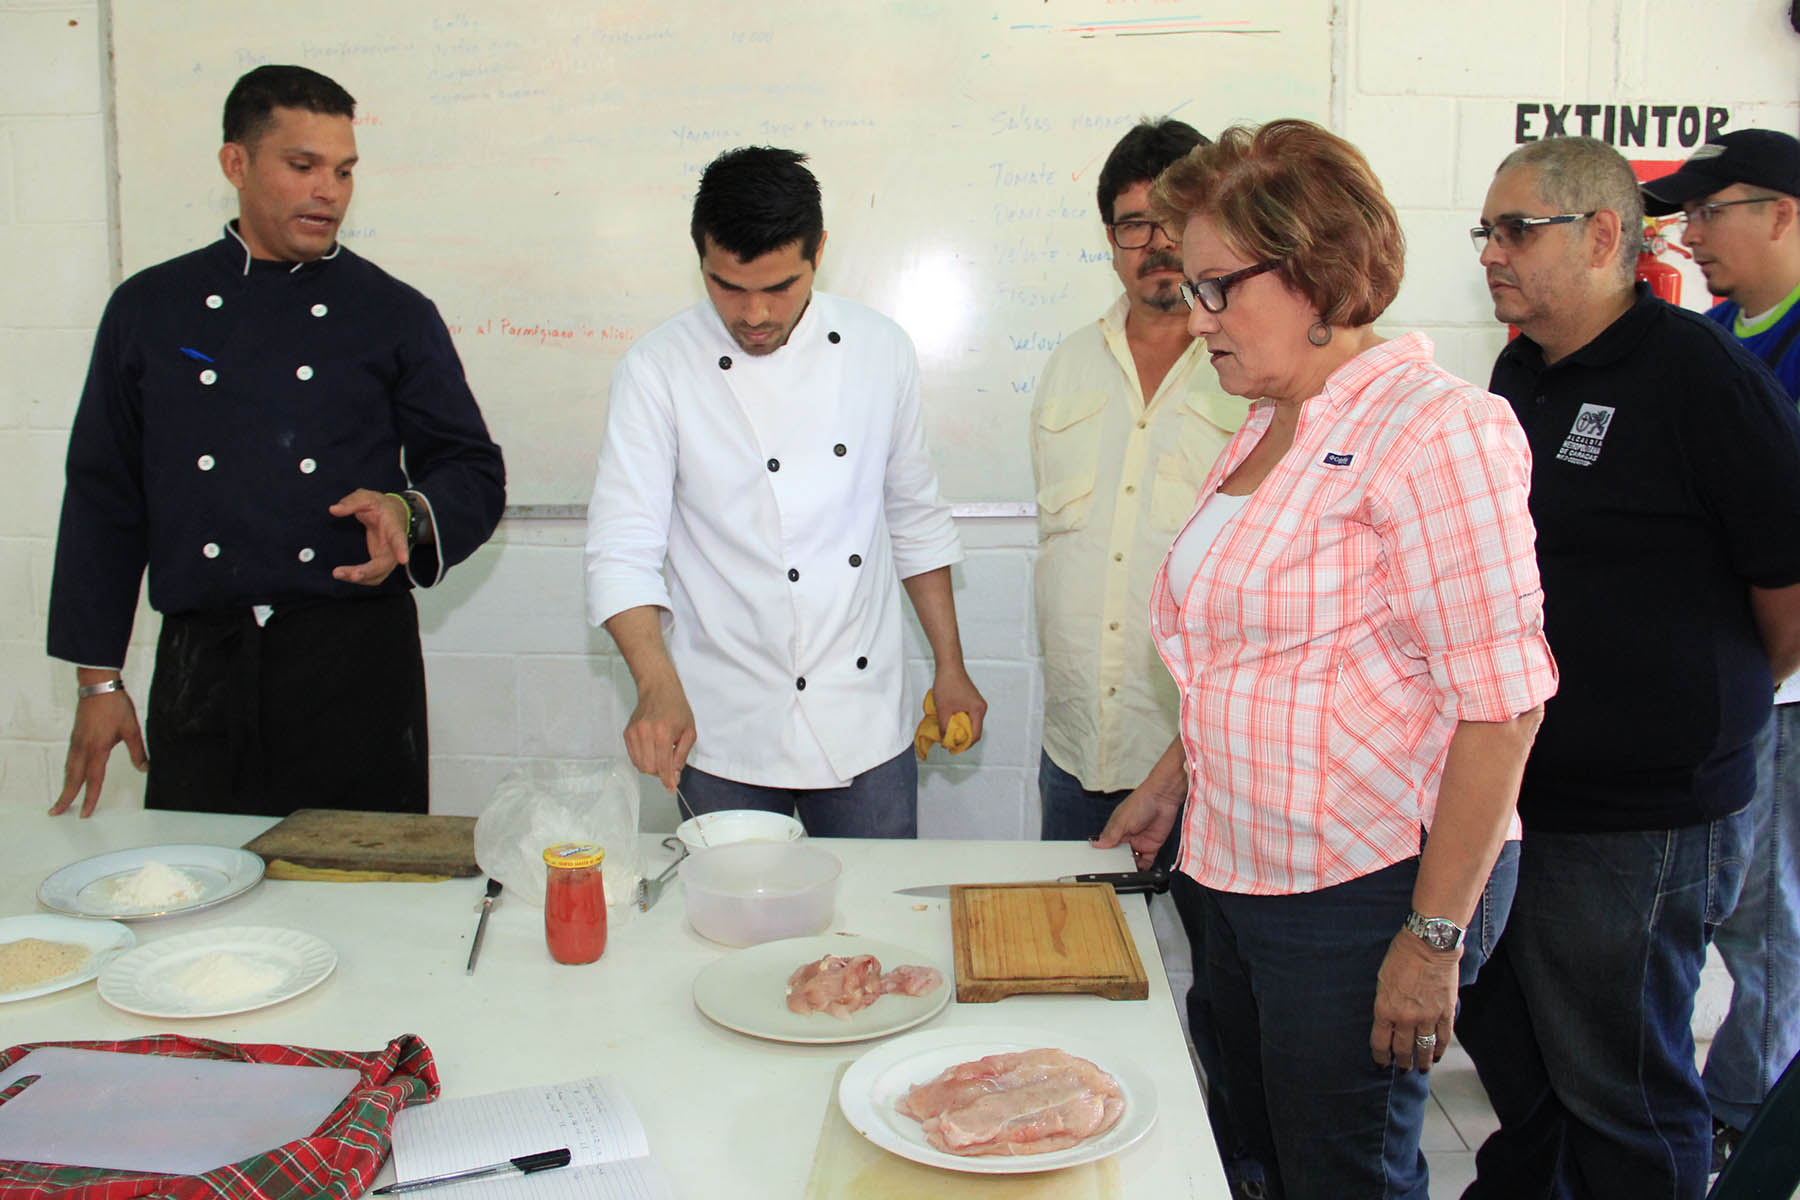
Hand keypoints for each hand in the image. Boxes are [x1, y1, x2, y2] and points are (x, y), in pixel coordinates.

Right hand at [50, 690, 147, 817]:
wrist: (98, 686)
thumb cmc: (115, 706)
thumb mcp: (132, 729)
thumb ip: (138, 751)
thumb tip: (144, 768)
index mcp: (97, 749)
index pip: (93, 780)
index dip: (89, 798)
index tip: (85, 813)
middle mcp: (83, 748)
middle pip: (73, 779)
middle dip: (65, 797)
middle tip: (57, 813)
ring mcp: (76, 742)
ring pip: (69, 770)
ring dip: (66, 786)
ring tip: (62, 800)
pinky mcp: (75, 737)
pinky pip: (70, 760)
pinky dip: (68, 773)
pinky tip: (71, 777)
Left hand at [329, 489, 409, 585]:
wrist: (393, 514)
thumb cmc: (381, 506)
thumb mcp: (367, 497)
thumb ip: (350, 502)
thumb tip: (333, 510)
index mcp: (393, 528)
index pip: (399, 539)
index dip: (401, 549)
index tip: (403, 559)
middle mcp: (394, 548)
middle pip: (384, 565)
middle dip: (368, 571)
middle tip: (351, 574)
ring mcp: (388, 558)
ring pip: (378, 575)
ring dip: (360, 578)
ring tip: (338, 573)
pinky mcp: (380, 565)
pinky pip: (372, 577)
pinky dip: (358, 578)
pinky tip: (343, 574)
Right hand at [623, 676, 696, 792]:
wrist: (658, 689)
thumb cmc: (676, 707)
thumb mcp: (689, 731)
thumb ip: (682, 755)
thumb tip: (675, 774)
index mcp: (662, 733)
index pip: (663, 766)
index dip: (668, 780)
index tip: (671, 788)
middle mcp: (645, 734)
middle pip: (650, 769)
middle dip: (661, 772)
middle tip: (670, 763)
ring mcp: (633, 733)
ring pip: (640, 765)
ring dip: (652, 766)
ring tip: (661, 753)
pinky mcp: (627, 733)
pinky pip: (633, 757)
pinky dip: (643, 759)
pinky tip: (652, 749)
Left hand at [928, 667, 986, 749]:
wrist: (949, 666)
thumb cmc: (947, 684)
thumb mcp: (943, 709)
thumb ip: (944, 727)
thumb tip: (944, 740)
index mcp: (977, 710)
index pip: (974, 735)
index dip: (963, 745)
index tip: (952, 748)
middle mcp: (981, 708)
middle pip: (974, 731)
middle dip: (962, 738)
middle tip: (949, 742)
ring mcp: (978, 704)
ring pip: (971, 724)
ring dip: (960, 729)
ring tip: (948, 732)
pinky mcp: (973, 701)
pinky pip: (969, 716)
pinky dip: (960, 721)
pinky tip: (950, 721)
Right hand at [1094, 785, 1179, 869]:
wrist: (1163, 798)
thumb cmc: (1141, 802)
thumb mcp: (1122, 820)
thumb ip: (1111, 835)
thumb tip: (1096, 844)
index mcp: (1116, 830)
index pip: (1107, 847)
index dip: (1105, 856)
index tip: (1102, 866)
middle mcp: (1126, 838)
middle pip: (1119, 856)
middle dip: (1117, 865)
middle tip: (1115, 873)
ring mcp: (1139, 843)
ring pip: (1132, 861)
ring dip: (1130, 868)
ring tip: (1127, 875)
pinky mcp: (1152, 847)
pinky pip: (1147, 862)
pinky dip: (1144, 868)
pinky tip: (1140, 872)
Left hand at [1369, 931, 1460, 1072]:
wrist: (1429, 944)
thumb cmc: (1401, 956)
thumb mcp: (1382, 979)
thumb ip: (1384, 1003)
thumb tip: (1387, 1019)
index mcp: (1385, 1010)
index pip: (1380, 1043)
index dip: (1381, 1057)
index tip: (1382, 1064)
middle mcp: (1405, 1019)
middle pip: (1403, 1050)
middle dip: (1402, 1063)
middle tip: (1403, 1069)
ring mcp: (1427, 1017)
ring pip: (1424, 1048)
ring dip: (1422, 1061)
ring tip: (1421, 1069)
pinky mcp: (1445, 1013)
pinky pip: (1443, 1038)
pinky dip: (1440, 1049)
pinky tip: (1437, 1055)